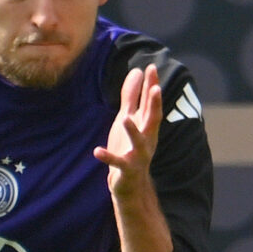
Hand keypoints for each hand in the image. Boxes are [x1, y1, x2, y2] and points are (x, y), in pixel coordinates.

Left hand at [94, 65, 163, 201]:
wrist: (130, 183)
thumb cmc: (129, 146)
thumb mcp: (129, 119)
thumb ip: (132, 97)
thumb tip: (138, 72)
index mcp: (146, 126)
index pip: (151, 104)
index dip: (152, 86)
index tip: (152, 68)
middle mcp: (147, 139)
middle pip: (152, 119)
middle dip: (154, 105)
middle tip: (155, 89)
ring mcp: (138, 154)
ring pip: (138, 142)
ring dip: (132, 131)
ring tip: (125, 118)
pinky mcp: (126, 168)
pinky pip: (117, 162)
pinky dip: (108, 157)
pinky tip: (97, 151)